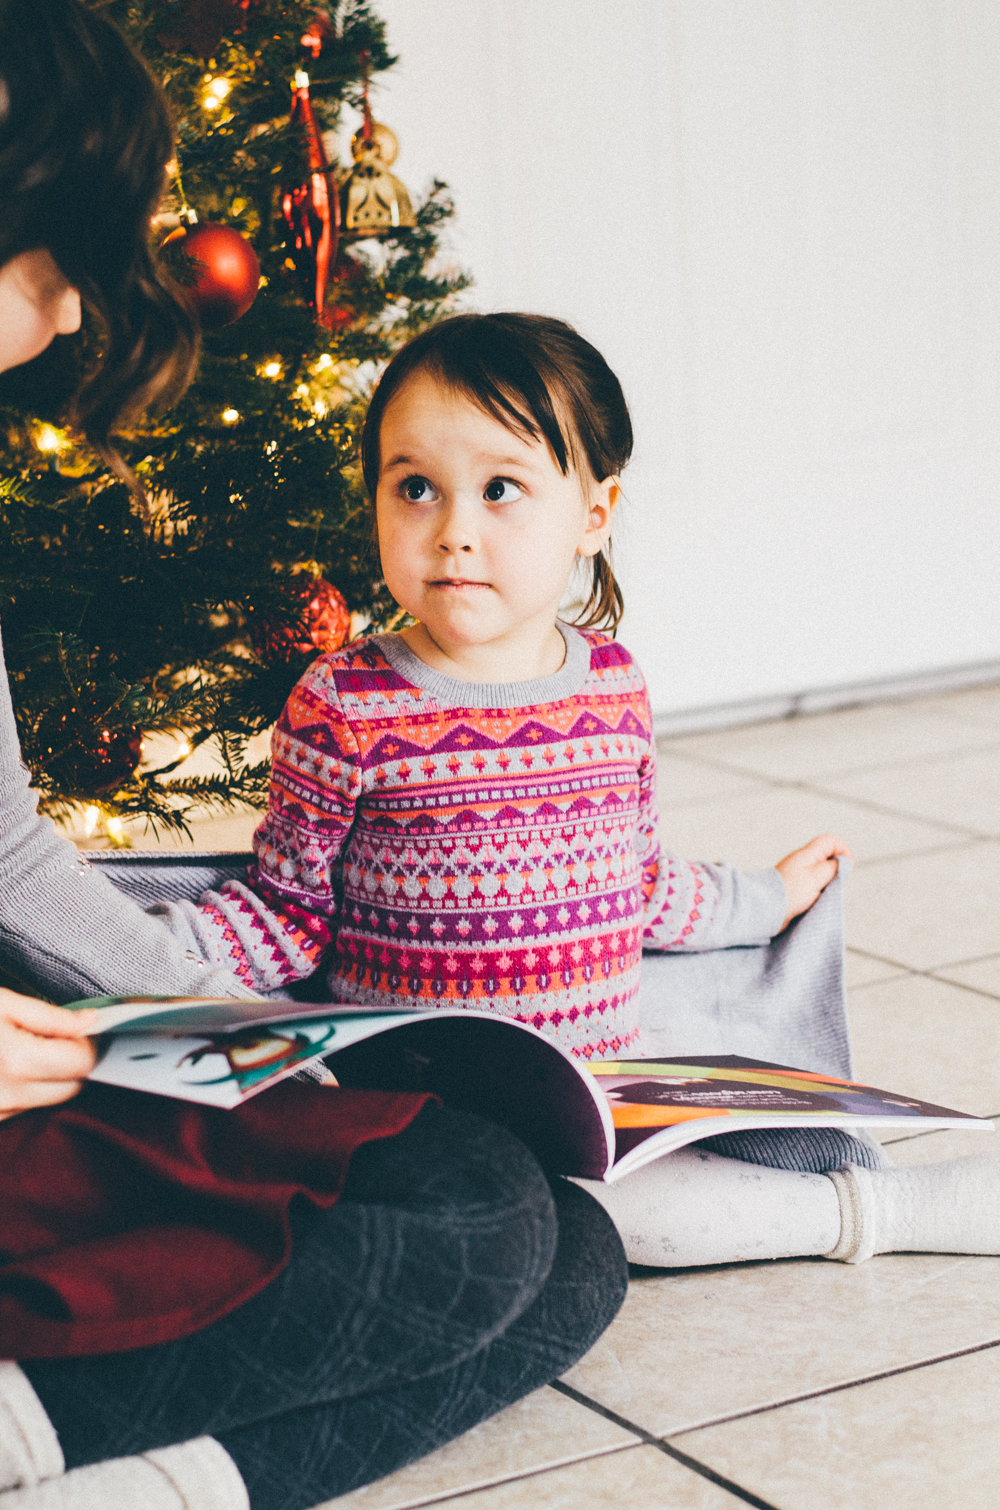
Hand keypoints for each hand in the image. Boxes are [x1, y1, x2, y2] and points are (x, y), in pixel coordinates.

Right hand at [0, 990, 98, 1121]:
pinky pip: (26, 1108)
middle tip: (60, 1039)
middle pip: (73, 1087)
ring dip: (53, 1078)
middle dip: (74, 1062)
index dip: (90, 1043)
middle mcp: (9, 1095)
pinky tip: (14, 1067)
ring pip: (51, 1100)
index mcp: (18, 1061)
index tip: (88, 1029)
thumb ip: (50, 1016)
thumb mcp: (2, 1002)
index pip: (83, 1063)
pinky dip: (30, 1089)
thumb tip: (91, 1021)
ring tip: (31, 1049)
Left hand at [775, 833, 851, 930]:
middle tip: (831, 884)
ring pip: (821, 873)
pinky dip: (817, 892)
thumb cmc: (789, 893)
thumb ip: (833, 868)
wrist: (765, 910)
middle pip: (827, 857)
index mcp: (806, 854)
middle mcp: (802, 862)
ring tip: (820, 895)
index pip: (830, 841)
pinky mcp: (795, 887)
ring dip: (826, 884)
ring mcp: (798, 874)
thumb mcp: (816, 878)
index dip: (843, 851)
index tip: (845, 868)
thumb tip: (844, 861)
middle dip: (835, 870)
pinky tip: (813, 901)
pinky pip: (812, 885)